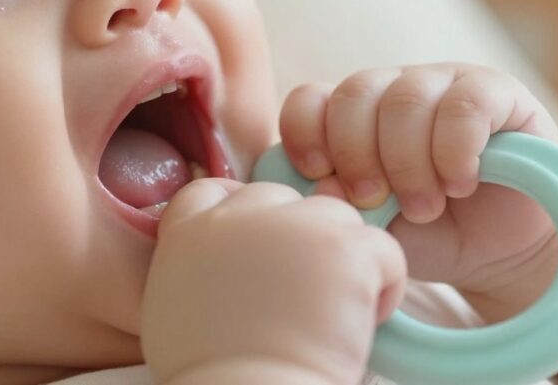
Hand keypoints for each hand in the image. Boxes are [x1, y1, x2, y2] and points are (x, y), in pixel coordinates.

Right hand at [141, 178, 406, 384]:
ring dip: (341, 258)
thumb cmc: (213, 377)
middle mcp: (238, 215)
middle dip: (297, 239)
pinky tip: (362, 324)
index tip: (259, 250)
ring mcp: (293, 225)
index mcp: (189, 230)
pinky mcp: (344, 246)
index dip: (241, 215)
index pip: (214, 190)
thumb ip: (196, 265)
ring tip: (334, 315)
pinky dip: (383, 286)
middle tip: (302, 297)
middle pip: (281, 199)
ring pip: (334, 216)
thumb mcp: (174, 307)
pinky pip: (382, 249)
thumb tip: (226, 259)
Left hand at [279, 63, 557, 294]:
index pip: (310, 98)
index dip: (306, 134)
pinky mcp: (498, 92)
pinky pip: (466, 105)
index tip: (319, 177)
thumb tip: (322, 186)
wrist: (500, 254)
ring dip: (409, 162)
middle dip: (357, 155)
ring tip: (425, 209)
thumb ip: (344, 207)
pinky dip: (455, 152)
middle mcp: (393, 89)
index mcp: (352, 115)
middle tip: (376, 203)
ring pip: (406, 99)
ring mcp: (444, 83)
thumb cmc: (428, 236)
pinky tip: (459, 185)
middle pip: (355, 94)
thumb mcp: (375, 230)